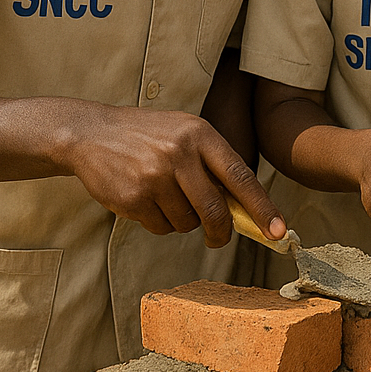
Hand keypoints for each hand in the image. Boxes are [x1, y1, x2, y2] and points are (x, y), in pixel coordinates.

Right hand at [62, 103, 283, 249]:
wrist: (90, 133)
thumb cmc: (148, 136)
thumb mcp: (185, 133)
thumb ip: (214, 163)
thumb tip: (246, 209)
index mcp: (200, 134)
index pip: (240, 176)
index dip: (263, 207)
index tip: (279, 231)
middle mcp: (179, 154)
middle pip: (215, 210)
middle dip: (222, 231)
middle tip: (219, 238)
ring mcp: (154, 177)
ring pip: (187, 222)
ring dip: (183, 221)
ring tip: (165, 197)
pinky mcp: (133, 198)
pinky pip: (161, 227)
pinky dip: (159, 223)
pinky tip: (145, 200)